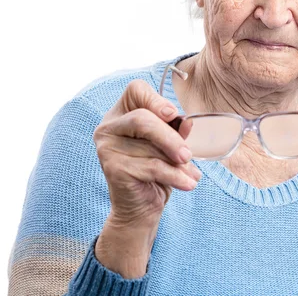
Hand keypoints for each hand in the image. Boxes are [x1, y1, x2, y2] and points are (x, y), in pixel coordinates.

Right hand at [92, 79, 200, 275]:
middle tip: (188, 155)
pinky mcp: (112, 168)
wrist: (141, 208)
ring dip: (177, 163)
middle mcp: (108, 127)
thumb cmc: (157, 170)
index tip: (174, 115)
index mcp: (122, 112)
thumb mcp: (170, 145)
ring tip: (191, 173)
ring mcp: (107, 147)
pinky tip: (188, 183)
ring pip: (150, 147)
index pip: (135, 89)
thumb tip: (187, 122)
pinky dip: (174, 176)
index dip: (156, 99)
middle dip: (171, 137)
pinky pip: (151, 167)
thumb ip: (176, 130)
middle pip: (143, 119)